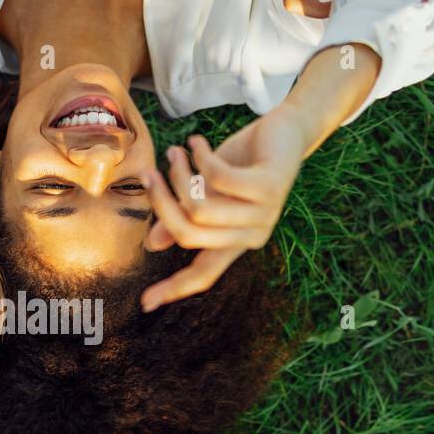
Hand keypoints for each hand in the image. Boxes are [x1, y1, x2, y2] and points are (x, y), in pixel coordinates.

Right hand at [139, 106, 309, 311]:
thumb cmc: (244, 163)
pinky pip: (217, 177)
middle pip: (190, 234)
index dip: (174, 289)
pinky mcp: (269, 186)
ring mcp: (264, 213)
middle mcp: (251, 235)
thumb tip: (153, 243)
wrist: (288, 130)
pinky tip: (196, 142)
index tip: (146, 303)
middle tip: (148, 175)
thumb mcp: (208, 192)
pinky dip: (199, 156)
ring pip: (199, 207)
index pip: (204, 274)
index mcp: (236, 242)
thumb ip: (185, 216)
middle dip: (161, 203)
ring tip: (176, 152)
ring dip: (179, 174)